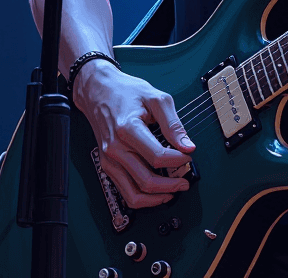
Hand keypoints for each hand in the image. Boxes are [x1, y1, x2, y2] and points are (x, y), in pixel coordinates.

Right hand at [72, 58, 195, 208]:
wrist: (99, 90)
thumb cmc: (126, 92)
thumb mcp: (156, 98)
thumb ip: (173, 123)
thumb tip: (188, 145)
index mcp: (128, 129)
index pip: (157, 156)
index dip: (177, 160)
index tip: (189, 156)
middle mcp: (115, 148)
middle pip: (146, 180)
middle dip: (170, 184)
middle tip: (185, 181)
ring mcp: (109, 159)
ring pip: (134, 193)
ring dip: (156, 197)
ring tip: (173, 190)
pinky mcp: (107, 165)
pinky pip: (124, 190)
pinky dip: (141, 197)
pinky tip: (156, 192)